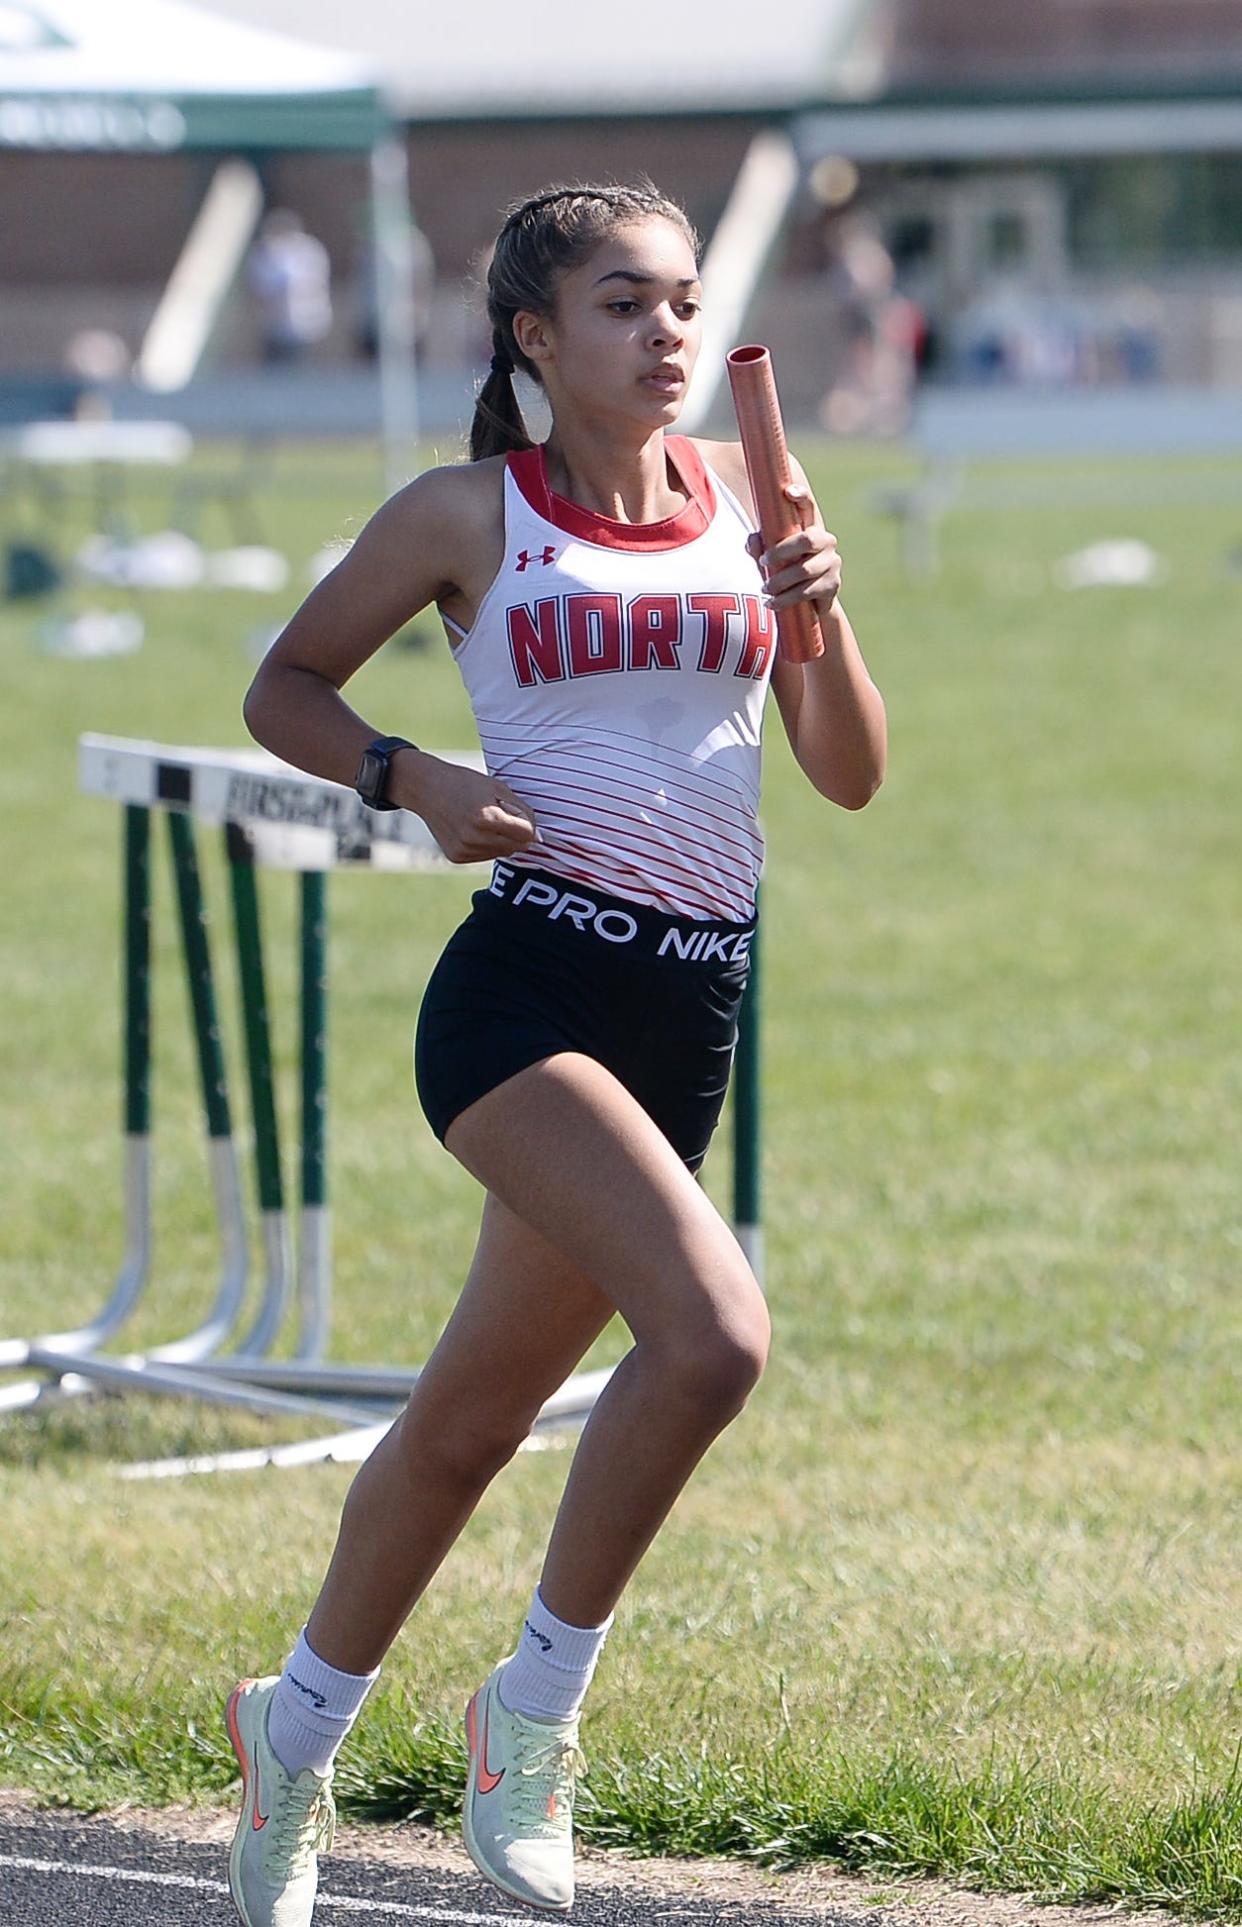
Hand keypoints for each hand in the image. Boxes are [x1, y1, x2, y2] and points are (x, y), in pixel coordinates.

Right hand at [392, 750, 537, 862]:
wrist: (426, 789)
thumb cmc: (465, 784)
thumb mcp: (498, 788)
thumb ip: (522, 812)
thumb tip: (538, 837)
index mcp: (487, 818)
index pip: (527, 834)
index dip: (526, 823)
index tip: (515, 812)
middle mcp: (475, 838)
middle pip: (517, 846)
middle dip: (515, 833)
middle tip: (497, 814)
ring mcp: (465, 850)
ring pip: (503, 853)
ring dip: (501, 840)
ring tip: (483, 820)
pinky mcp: (457, 857)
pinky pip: (486, 856)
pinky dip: (486, 845)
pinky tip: (472, 829)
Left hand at [746, 484, 841, 614]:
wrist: (810, 605)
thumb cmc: (786, 573)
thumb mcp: (769, 559)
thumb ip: (759, 548)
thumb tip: (752, 540)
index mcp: (810, 527)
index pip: (808, 506)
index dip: (801, 496)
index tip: (787, 492)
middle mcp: (826, 540)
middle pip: (807, 540)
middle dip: (781, 552)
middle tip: (763, 562)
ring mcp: (832, 562)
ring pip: (804, 570)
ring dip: (780, 581)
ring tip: (764, 589)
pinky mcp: (833, 584)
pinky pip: (807, 591)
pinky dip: (786, 599)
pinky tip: (772, 603)